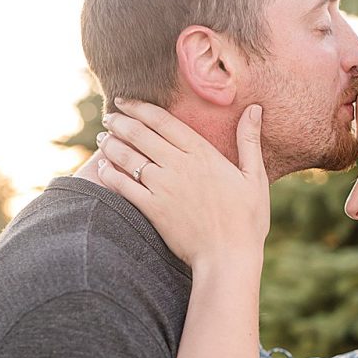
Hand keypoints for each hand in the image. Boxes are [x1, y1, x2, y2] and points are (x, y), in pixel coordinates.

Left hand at [93, 100, 269, 267]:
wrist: (228, 256)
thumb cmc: (247, 219)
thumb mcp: (255, 176)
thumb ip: (249, 140)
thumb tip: (254, 108)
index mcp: (202, 153)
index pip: (163, 121)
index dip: (140, 107)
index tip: (125, 101)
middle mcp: (179, 166)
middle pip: (140, 135)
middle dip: (120, 122)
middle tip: (109, 116)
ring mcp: (163, 187)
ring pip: (129, 157)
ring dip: (111, 144)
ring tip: (102, 138)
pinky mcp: (152, 209)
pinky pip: (124, 186)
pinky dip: (110, 174)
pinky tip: (102, 167)